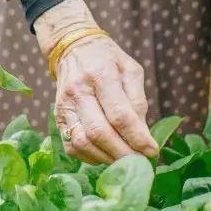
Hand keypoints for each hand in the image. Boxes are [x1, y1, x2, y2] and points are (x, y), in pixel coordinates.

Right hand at [53, 33, 156, 163]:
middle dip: (123, 153)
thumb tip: (143, 135)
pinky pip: (72, 146)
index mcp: (100, 75)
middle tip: (141, 162)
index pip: (119, 115)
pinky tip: (106, 154)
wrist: (73, 48)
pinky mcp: (57, 118)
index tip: (152, 151)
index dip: (137, 138)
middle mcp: (78, 91)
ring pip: (83, 143)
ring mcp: (64, 106)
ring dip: (107, 158)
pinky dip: (91, 157)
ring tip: (125, 160)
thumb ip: (138, 100)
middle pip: (99, 132)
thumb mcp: (131, 70)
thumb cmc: (108, 59)